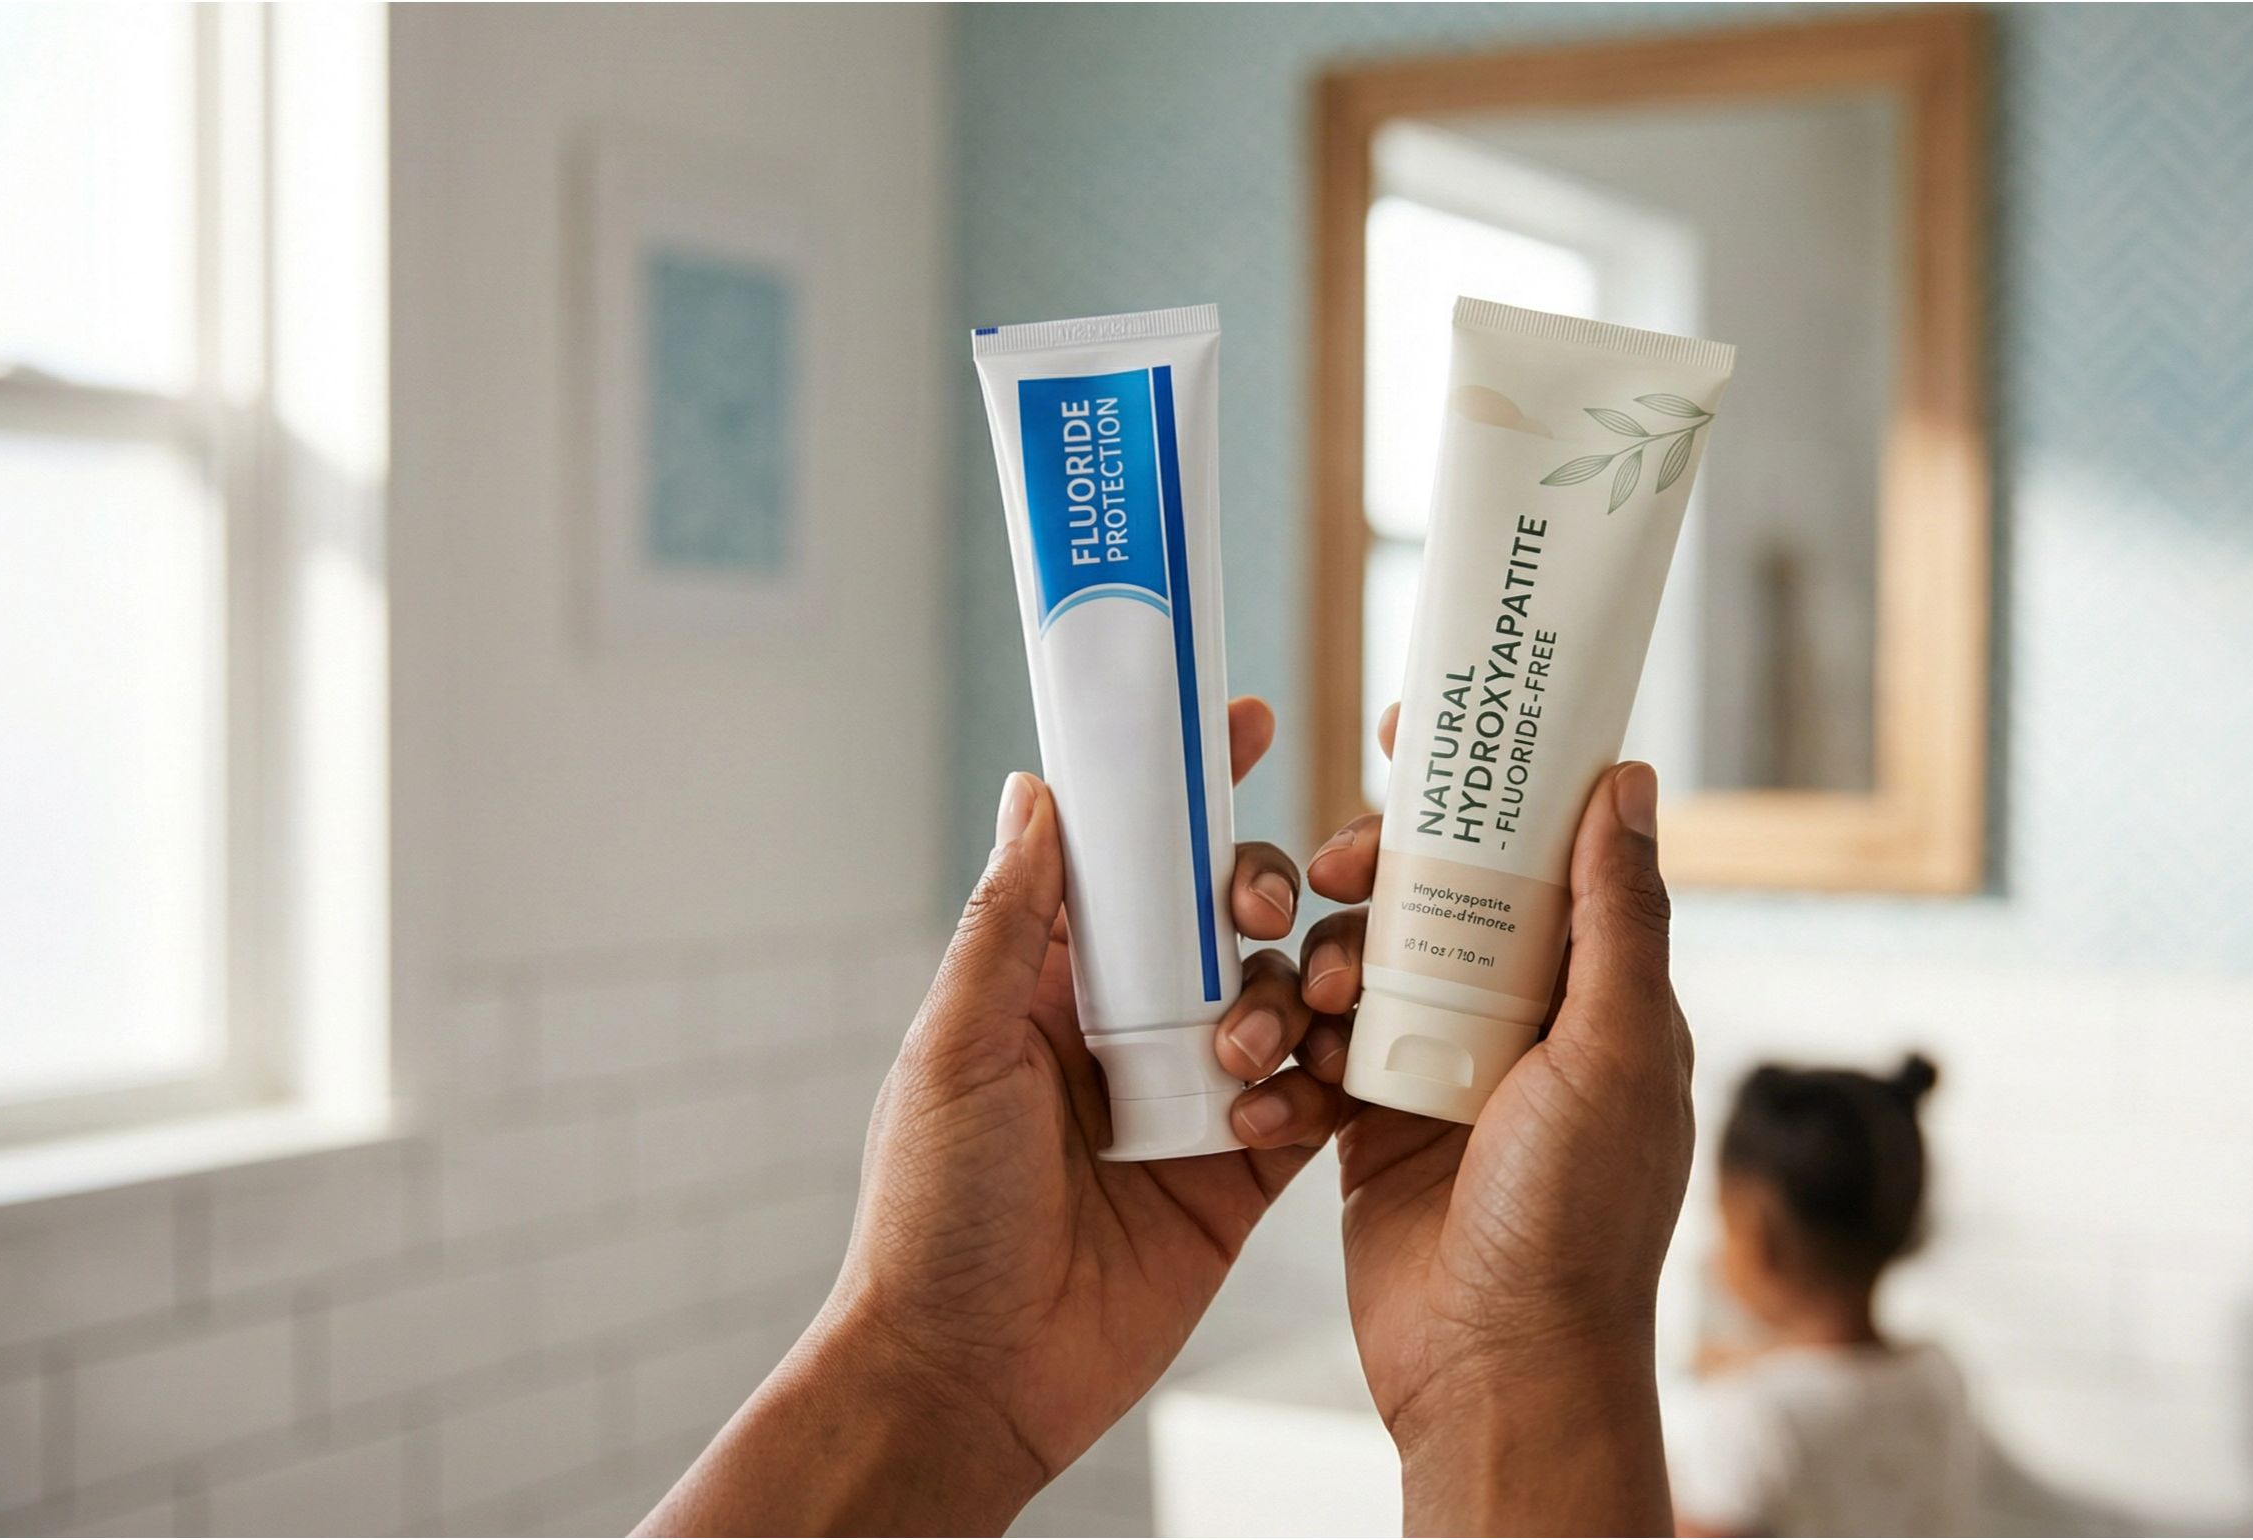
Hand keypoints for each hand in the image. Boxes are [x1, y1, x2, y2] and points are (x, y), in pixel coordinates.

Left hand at [641, 699, 1340, 1536]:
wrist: (973, 1377)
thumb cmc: (934, 1219)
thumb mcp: (956, 1052)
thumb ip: (1008, 926)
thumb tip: (1037, 792)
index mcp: (1052, 985)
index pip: (1130, 861)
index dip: (1184, 788)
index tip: (1244, 721)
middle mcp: (1131, 1028)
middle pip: (1228, 917)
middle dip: (1258, 891)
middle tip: (1256, 908)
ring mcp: (1193, 1098)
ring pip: (1285, 999)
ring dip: (1289, 998)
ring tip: (1251, 1050)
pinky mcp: (1243, 1175)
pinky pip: (1314, 1103)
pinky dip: (1318, 1090)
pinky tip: (1279, 1110)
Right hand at [1301, 706, 1695, 1534]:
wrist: (1493, 1371)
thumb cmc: (1573, 1223)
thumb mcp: (1613, 1053)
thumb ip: (1617, 917)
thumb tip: (1629, 779)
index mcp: (1592, 994)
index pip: (1541, 857)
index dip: (1483, 790)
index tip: (1414, 733)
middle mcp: (1520, 1022)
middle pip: (1434, 897)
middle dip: (1379, 873)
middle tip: (1341, 870)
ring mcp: (1440, 1070)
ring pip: (1362, 963)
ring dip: (1324, 963)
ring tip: (1315, 1002)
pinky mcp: (1369, 1123)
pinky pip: (1316, 1049)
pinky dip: (1288, 1049)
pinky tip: (1270, 1069)